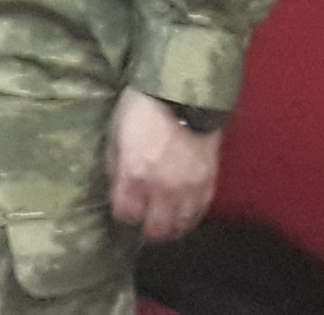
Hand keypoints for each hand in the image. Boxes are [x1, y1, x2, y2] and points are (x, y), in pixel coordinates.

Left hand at [109, 90, 223, 243]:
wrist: (182, 93)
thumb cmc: (141, 109)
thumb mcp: (115, 134)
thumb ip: (116, 166)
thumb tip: (118, 187)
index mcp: (134, 176)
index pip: (126, 215)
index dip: (124, 213)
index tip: (125, 208)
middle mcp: (161, 189)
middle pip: (155, 230)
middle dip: (147, 229)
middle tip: (145, 223)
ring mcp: (187, 189)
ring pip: (179, 227)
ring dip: (170, 228)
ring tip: (165, 223)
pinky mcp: (208, 184)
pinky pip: (199, 213)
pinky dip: (190, 217)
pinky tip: (183, 214)